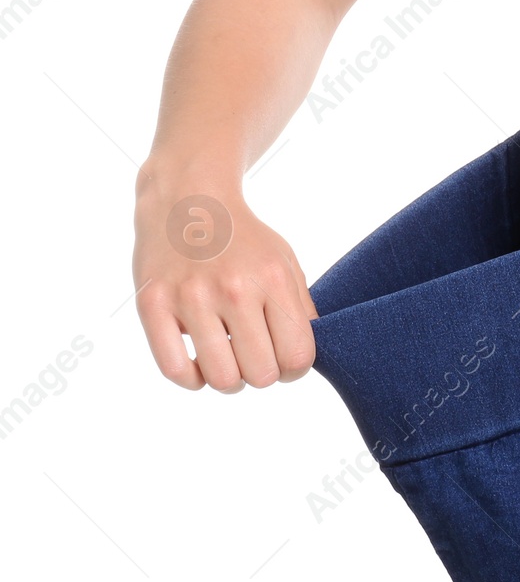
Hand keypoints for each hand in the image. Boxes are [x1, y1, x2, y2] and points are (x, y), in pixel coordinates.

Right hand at [132, 172, 317, 391]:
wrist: (187, 201)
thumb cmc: (242, 239)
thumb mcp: (285, 262)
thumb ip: (300, 309)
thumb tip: (305, 358)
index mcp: (273, 279)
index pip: (297, 356)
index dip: (294, 370)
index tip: (284, 360)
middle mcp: (234, 289)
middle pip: (260, 374)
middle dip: (262, 375)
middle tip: (254, 357)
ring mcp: (190, 298)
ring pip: (220, 379)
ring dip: (229, 380)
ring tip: (228, 359)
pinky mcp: (152, 305)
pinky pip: (174, 370)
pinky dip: (192, 380)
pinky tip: (199, 365)